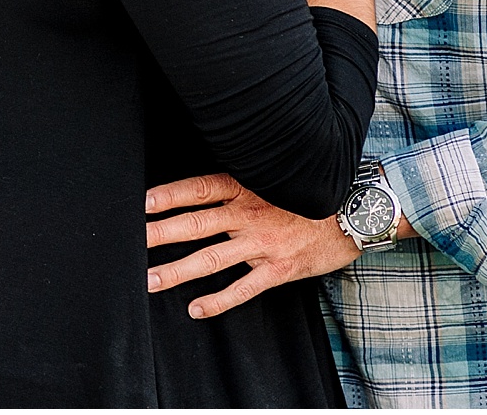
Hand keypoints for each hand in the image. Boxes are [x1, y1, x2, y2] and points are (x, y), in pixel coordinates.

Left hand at [144, 173, 360, 318]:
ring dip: (177, 270)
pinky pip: (242, 288)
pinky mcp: (278, 268)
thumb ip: (239, 183)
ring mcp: (262, 243)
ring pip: (211, 258)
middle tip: (132, 242)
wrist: (354, 212)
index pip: (198, 189)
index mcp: (245, 187)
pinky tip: (195, 309)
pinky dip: (217, 301)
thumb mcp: (272, 177)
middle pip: (196, 224)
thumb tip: (204, 187)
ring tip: (149, 280)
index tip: (141, 203)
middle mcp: (249, 213)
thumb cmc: (306, 194)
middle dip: (160, 233)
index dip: (168, 195)